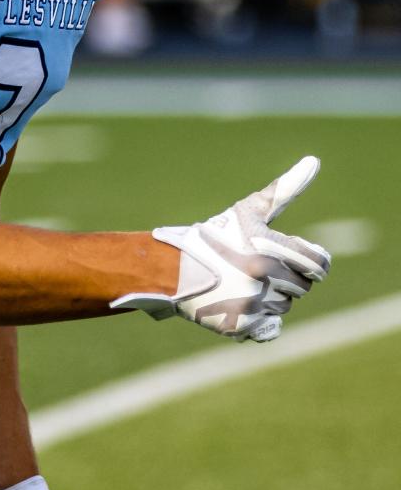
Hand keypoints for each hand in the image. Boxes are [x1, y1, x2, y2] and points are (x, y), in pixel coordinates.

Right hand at [111, 155, 329, 341]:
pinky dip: (258, 322)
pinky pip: (270, 330)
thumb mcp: (248, 211)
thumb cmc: (214, 235)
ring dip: (268, 299)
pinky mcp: (241, 325)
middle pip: (301, 288)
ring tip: (240, 285)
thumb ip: (285, 189)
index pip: (319, 265)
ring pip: (283, 307)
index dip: (311, 263)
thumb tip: (314, 160)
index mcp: (269, 246)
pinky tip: (238, 305)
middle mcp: (263, 275)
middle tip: (253, 270)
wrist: (171, 268)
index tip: (295, 260)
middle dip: (284, 280)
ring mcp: (252, 302)